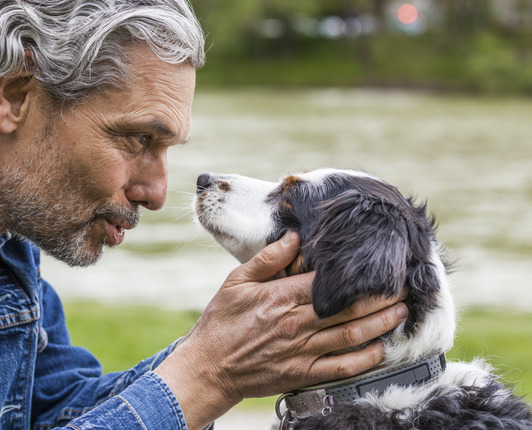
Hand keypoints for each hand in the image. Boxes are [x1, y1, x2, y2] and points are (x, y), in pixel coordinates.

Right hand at [154, 232, 407, 428]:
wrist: (208, 367)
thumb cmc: (221, 322)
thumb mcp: (235, 281)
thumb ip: (267, 259)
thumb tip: (294, 237)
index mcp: (281, 297)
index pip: (328, 281)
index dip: (357, 273)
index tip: (377, 264)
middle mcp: (296, 323)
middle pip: (349, 308)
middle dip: (380, 297)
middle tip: (404, 286)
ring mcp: (302, 351)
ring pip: (352, 336)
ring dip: (381, 324)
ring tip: (402, 312)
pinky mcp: (303, 374)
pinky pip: (342, 367)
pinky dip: (365, 359)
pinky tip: (381, 348)